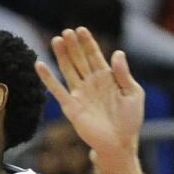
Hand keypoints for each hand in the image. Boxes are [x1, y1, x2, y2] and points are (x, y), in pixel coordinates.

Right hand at [35, 27, 144, 161]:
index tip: (81, 29)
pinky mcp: (70, 106)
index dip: (88, 43)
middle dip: (73, 45)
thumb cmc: (130, 120)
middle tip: (66, 32)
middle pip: (79, 59)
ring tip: (55, 40)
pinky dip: (47, 78)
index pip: (95, 55)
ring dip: (61, 56)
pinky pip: (56, 90)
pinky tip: (40, 65)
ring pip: (68, 70)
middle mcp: (91, 83)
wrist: (119, 143)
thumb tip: (117, 53)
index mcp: (107, 78)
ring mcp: (79, 93)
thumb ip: (123, 74)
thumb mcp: (133, 94)